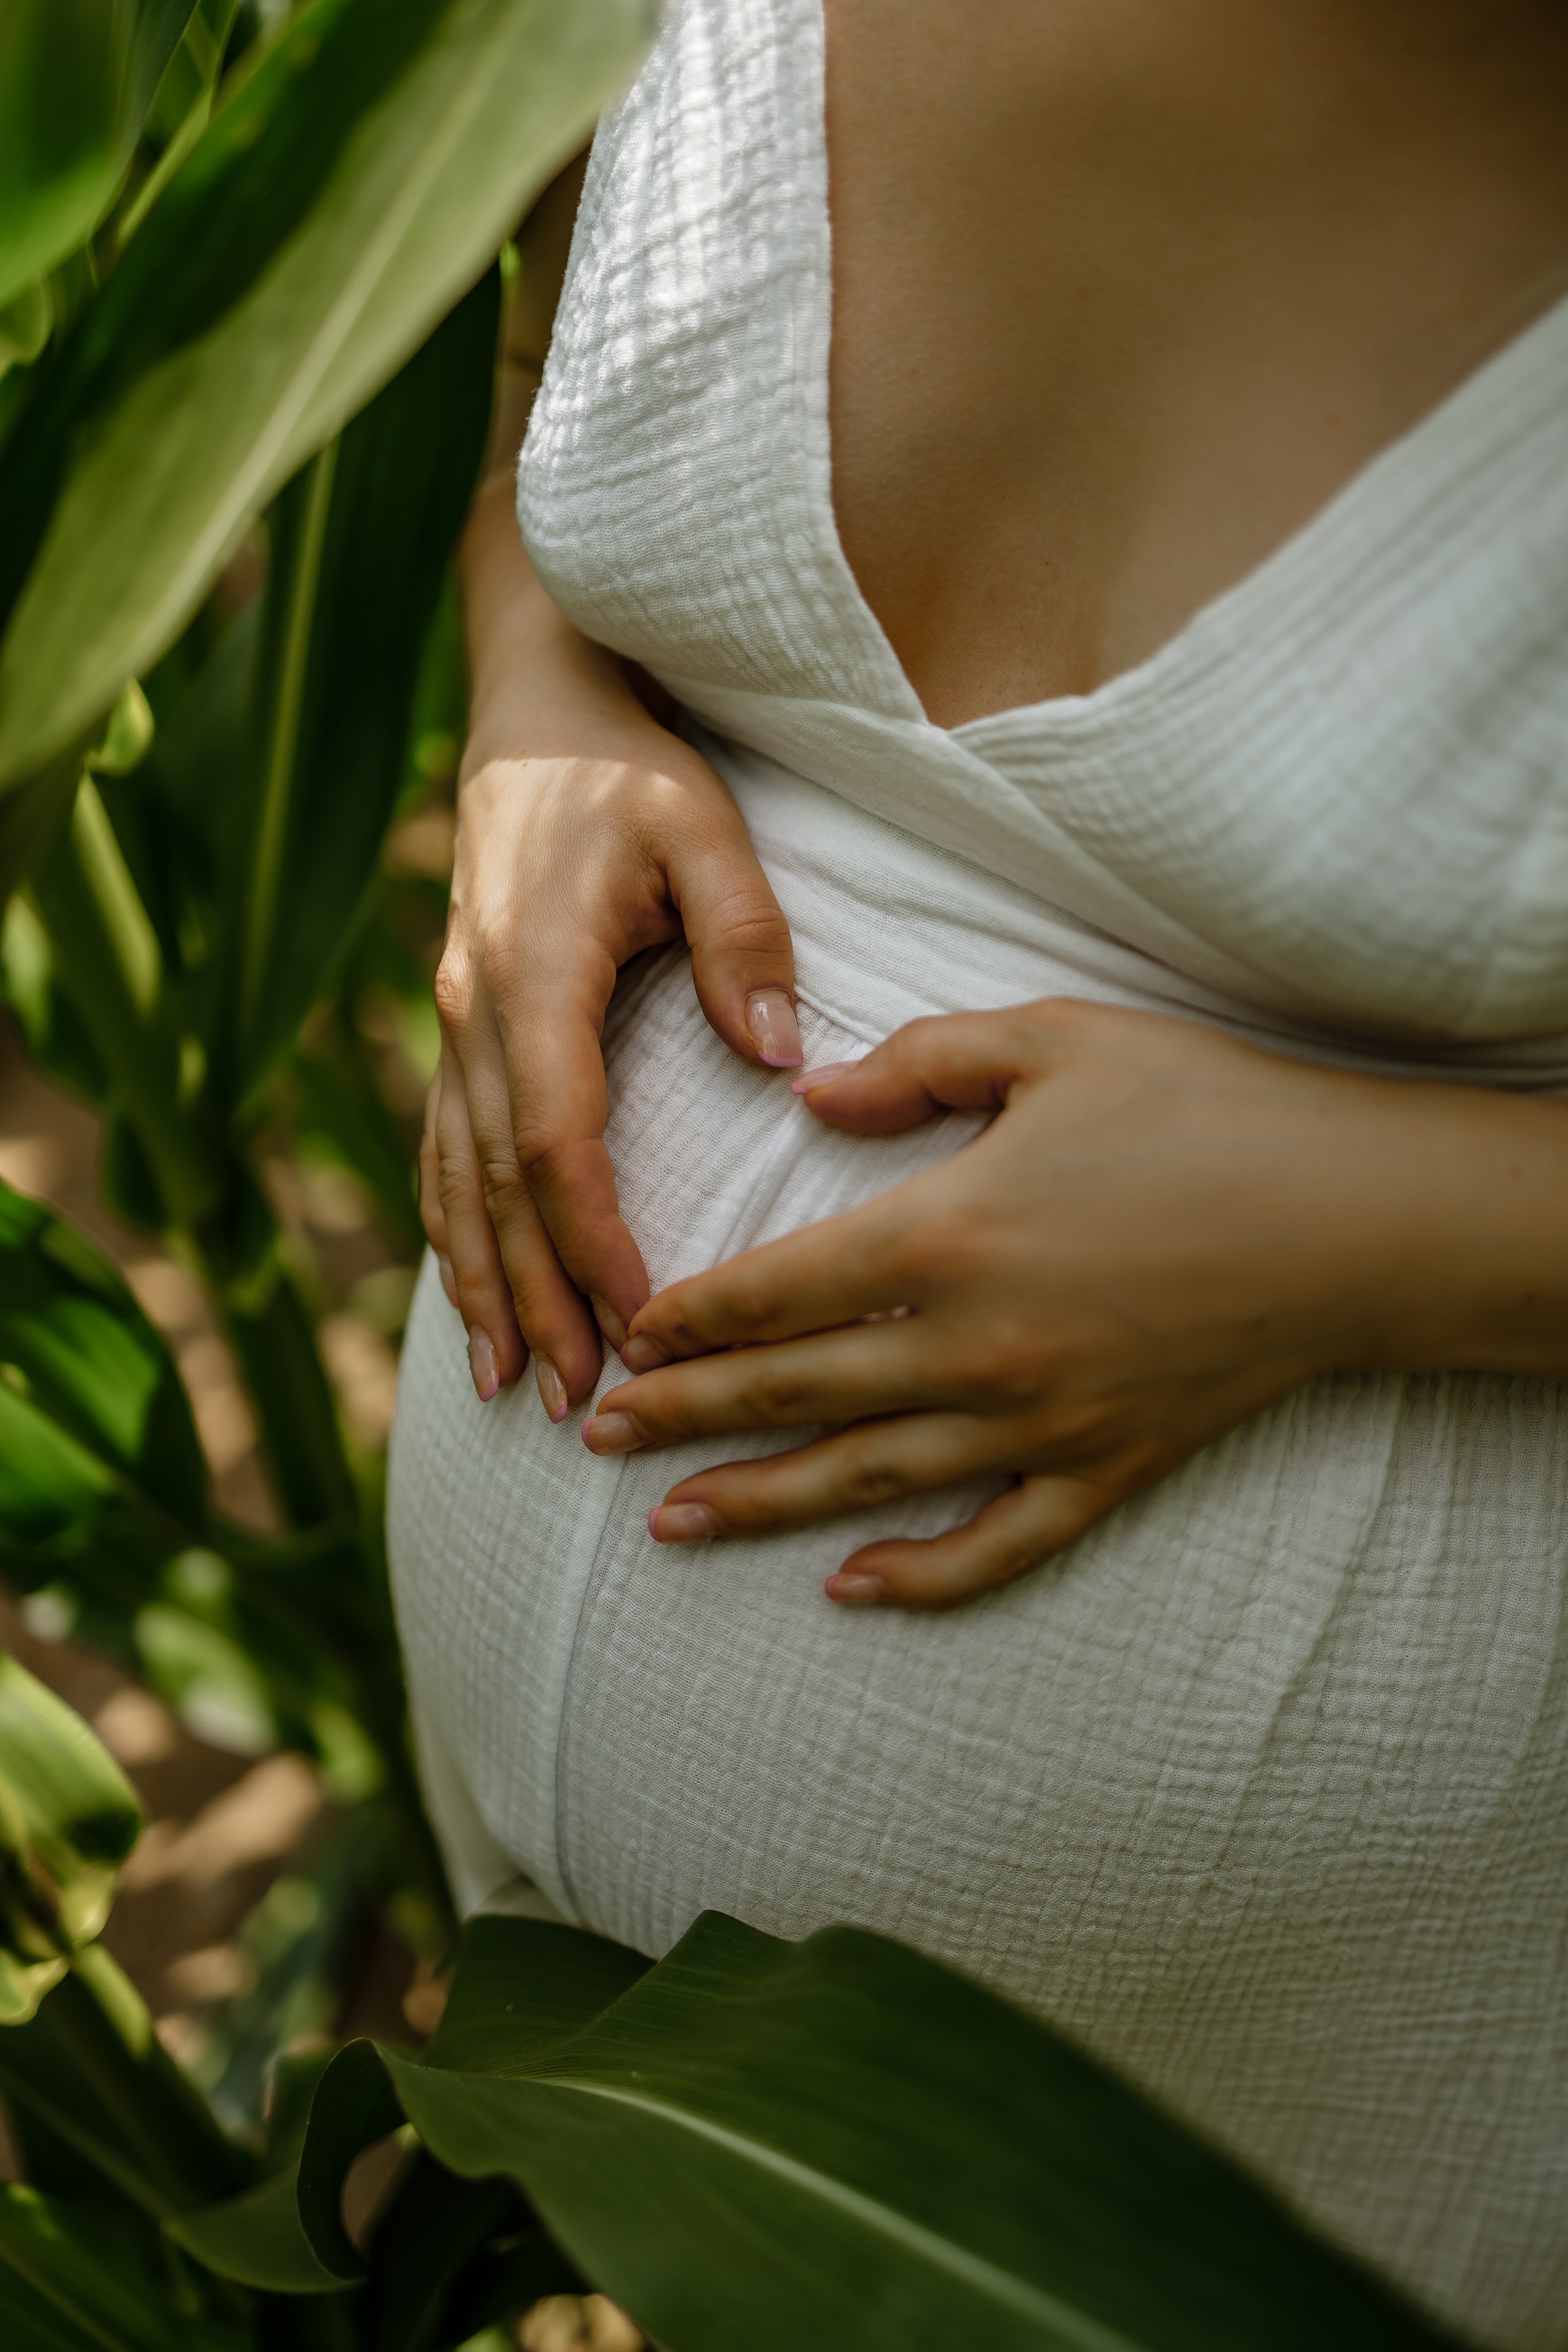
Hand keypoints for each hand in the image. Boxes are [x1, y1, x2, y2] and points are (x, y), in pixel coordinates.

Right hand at [422, 521, 801, 1412]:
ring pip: (457, 1181)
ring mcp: (453, 1021)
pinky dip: (458, 1233)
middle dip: (538, 1296)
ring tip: (513, 1386)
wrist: (533, 709)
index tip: (640, 1318)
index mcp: (535, 971)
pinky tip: (477, 1299)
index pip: (555, 1135)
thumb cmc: (630, 766)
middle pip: (496, 1185)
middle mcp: (475, 1009)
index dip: (590, 1236)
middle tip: (581, 1402)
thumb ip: (745, 937)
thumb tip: (783, 1060)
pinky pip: (446, 1151)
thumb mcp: (704, 826)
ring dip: (486, 1285)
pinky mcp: (459, 1027)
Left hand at [582, 998, 1558, 1609]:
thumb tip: (808, 1099)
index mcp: (949, 1231)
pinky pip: (997, 1544)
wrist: (1356, 1215)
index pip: (778, 1288)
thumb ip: (915, 1063)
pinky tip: (850, 1591)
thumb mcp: (1052, 1040)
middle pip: (796, 1389)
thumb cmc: (1205, 1108)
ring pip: (867, 1478)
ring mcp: (1041, 1420)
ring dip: (761, 1502)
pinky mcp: (1108, 1467)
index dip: (692, 1315)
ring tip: (671, 1525)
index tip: (630, 1334)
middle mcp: (977, 1344)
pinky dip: (921, 1575)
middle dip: (687, 1415)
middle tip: (601, 1437)